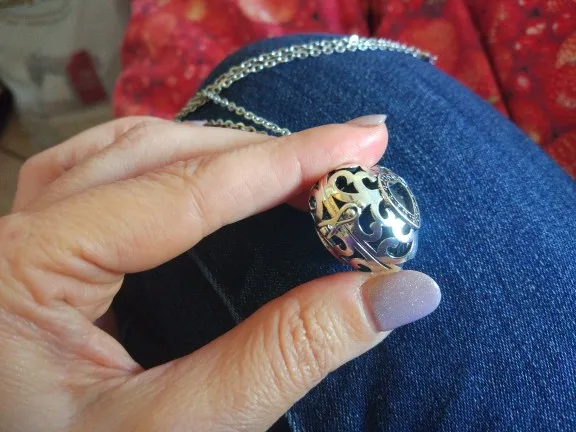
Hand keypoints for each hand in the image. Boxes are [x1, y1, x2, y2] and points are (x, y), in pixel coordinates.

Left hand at [0, 116, 439, 430]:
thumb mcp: (182, 430)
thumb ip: (285, 354)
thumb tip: (399, 291)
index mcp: (26, 271)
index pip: (181, 192)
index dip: (284, 163)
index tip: (363, 143)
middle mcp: (16, 234)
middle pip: (152, 154)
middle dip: (259, 153)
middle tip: (344, 158)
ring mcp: (25, 233)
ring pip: (129, 151)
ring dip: (220, 149)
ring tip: (295, 161)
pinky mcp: (43, 246)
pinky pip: (111, 170)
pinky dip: (178, 162)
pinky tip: (219, 172)